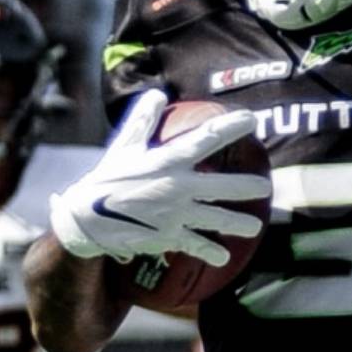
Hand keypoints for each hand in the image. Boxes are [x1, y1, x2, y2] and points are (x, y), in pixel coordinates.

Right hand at [49, 89, 270, 266]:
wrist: (86, 219)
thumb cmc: (107, 179)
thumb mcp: (124, 146)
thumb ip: (143, 119)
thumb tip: (158, 93)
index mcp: (168, 161)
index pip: (207, 139)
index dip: (232, 128)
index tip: (252, 120)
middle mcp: (177, 187)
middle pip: (222, 187)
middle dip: (246, 187)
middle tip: (265, 187)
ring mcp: (175, 215)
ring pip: (216, 220)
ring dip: (238, 224)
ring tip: (255, 227)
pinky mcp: (168, 236)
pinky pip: (195, 245)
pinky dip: (210, 253)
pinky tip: (223, 258)